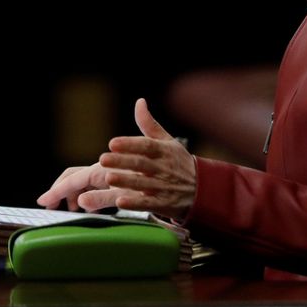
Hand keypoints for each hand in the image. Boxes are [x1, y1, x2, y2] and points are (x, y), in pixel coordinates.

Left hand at [36, 99, 196, 217]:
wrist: (203, 189)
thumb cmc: (179, 162)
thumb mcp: (168, 141)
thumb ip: (150, 124)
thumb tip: (139, 102)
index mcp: (163, 151)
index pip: (146, 146)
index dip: (129, 144)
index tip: (112, 143)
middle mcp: (163, 168)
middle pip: (141, 164)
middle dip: (122, 162)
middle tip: (103, 159)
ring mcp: (163, 187)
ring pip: (142, 184)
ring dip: (125, 181)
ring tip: (107, 178)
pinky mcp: (163, 204)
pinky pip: (148, 204)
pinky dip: (135, 203)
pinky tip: (120, 201)